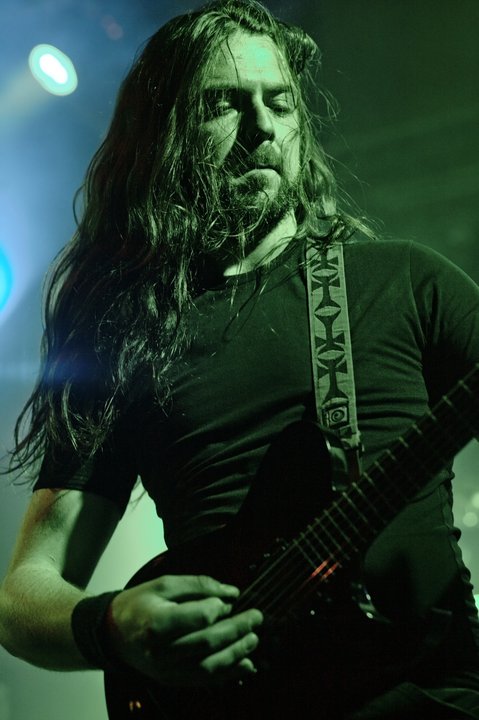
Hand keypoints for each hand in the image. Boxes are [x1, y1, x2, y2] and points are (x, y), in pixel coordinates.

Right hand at [106, 575, 262, 686]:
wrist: (112, 633)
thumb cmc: (139, 604)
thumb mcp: (164, 584)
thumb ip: (199, 586)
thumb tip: (231, 593)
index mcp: (157, 623)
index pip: (199, 618)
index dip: (218, 608)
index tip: (228, 600)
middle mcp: (162, 652)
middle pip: (208, 643)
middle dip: (237, 630)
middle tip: (257, 618)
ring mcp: (167, 670)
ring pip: (210, 666)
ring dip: (237, 653)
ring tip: (254, 639)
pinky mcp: (172, 680)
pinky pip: (205, 680)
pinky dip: (228, 674)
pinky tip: (246, 664)